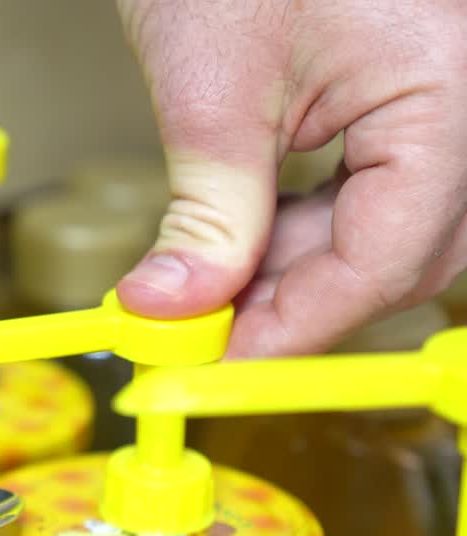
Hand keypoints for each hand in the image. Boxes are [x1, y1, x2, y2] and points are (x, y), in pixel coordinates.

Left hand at [114, 0, 466, 355]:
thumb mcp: (211, 93)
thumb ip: (207, 216)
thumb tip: (174, 313)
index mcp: (446, 96)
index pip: (389, 257)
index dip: (297, 326)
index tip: (216, 364)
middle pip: (405, 254)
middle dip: (299, 300)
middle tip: (205, 327)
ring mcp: (446, 100)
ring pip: (392, 231)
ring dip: (300, 267)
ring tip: (210, 274)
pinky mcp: (410, 98)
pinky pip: (378, 191)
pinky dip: (309, 225)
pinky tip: (245, 232)